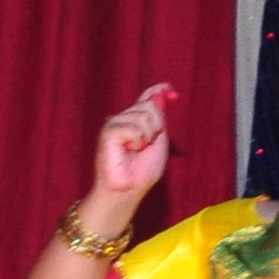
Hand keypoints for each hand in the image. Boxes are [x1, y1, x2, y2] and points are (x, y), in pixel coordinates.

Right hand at [91, 82, 177, 203]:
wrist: (130, 188)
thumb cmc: (143, 169)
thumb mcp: (158, 139)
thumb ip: (159, 118)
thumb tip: (162, 93)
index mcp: (135, 120)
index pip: (147, 98)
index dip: (159, 91)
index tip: (171, 90)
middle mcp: (123, 118)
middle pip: (150, 106)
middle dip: (157, 125)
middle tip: (147, 144)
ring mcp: (114, 124)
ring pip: (143, 116)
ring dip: (147, 136)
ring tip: (137, 150)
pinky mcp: (107, 132)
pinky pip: (133, 128)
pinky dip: (137, 140)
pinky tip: (129, 150)